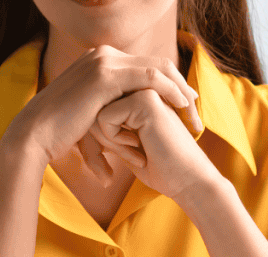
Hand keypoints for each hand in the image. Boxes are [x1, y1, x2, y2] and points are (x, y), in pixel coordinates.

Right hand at [5, 45, 202, 176]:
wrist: (35, 135)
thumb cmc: (59, 134)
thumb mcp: (88, 118)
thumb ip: (106, 116)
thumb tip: (119, 136)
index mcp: (99, 60)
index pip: (145, 66)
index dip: (168, 83)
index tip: (184, 104)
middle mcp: (103, 54)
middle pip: (156, 63)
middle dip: (179, 83)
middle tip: (196, 105)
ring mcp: (104, 61)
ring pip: (157, 68)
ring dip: (180, 89)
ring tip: (193, 111)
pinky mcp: (105, 75)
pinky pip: (150, 78)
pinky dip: (170, 90)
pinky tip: (182, 106)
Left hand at [88, 88, 220, 199]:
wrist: (188, 181)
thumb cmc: (158, 167)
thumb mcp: (124, 143)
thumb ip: (107, 126)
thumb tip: (80, 122)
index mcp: (138, 92)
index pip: (96, 106)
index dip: (98, 135)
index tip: (123, 152)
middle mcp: (141, 85)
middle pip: (93, 106)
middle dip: (100, 137)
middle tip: (130, 152)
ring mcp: (145, 88)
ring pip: (96, 110)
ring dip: (108, 139)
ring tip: (135, 149)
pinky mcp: (146, 99)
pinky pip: (104, 117)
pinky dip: (114, 139)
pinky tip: (138, 144)